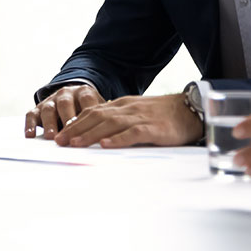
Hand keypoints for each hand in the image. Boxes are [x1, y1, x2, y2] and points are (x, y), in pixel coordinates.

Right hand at [23, 83, 103, 137]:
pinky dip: (30, 124)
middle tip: (69, 135)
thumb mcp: (99, 108)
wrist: (73, 95)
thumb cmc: (89, 108)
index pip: (87, 101)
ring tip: (51, 137)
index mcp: (84, 92)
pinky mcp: (38, 107)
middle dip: (67, 119)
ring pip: (48, 109)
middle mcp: (66, 93)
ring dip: (49, 123)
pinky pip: (32, 114)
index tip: (92, 128)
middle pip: (65, 104)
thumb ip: (103, 117)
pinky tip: (30, 135)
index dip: (89, 113)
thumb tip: (113, 134)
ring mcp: (51, 100)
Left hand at [52, 93, 202, 148]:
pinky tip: (106, 145)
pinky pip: (133, 133)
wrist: (191, 109)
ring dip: (91, 134)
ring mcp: (140, 117)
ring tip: (76, 144)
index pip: (93, 111)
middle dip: (76, 129)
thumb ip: (120, 121)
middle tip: (60, 141)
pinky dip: (118, 139)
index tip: (61, 133)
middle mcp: (127, 108)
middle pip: (96, 117)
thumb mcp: (137, 113)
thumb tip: (99, 134)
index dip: (75, 122)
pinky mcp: (154, 128)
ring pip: (110, 124)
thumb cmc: (163, 114)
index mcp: (122, 105)